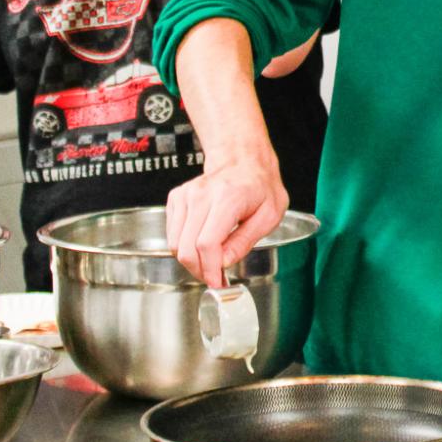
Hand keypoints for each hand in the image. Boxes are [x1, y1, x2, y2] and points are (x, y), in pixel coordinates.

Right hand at [163, 146, 286, 287]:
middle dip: (199, 270)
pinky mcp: (177, 198)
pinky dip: (184, 246)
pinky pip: (172, 234)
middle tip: (214, 277)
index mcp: (228, 198)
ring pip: (175, 243)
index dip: (209, 269)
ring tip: (210, 261)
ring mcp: (186, 195)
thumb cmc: (259, 185)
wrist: (243, 159)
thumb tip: (223, 263)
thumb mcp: (269, 215)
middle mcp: (201, 195)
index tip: (217, 282)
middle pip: (186, 247)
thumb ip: (244, 241)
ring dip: (191, 260)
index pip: (207, 243)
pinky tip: (202, 244)